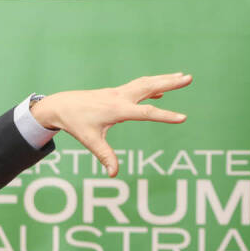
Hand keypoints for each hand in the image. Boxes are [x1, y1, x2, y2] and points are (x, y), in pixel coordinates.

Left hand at [30, 72, 191, 176]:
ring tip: (183, 77)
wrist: (60, 105)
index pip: (146, 113)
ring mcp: (118, 93)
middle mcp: (120, 97)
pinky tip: (161, 90)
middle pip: (149, 87)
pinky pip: (137, 87)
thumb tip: (113, 173)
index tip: (183, 118)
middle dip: (170, 82)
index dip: (165, 115)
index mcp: (116, 109)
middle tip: (189, 77)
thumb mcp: (90, 141)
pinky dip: (151, 87)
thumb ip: (105, 156)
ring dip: (164, 79)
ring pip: (145, 83)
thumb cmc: (75, 123)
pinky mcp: (115, 93)